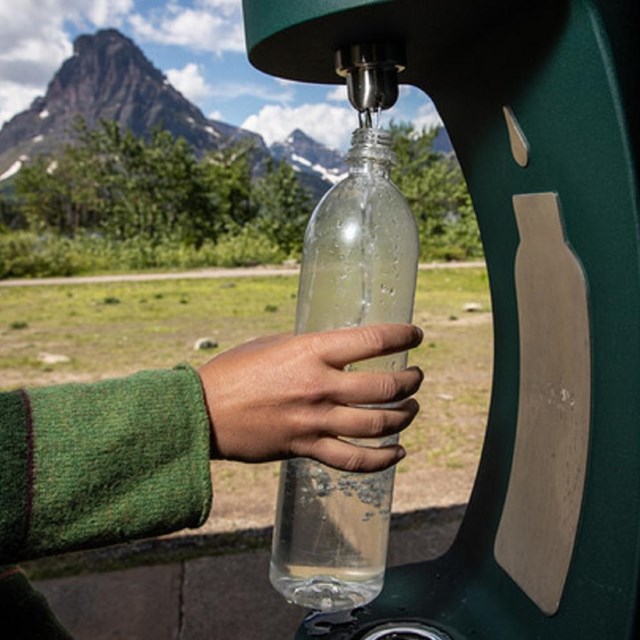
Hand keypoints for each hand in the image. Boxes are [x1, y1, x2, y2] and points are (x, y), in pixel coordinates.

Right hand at [198, 323, 423, 472]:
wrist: (202, 412)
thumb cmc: (234, 371)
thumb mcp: (273, 344)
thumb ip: (310, 348)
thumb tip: (339, 350)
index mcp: (310, 352)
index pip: (373, 341)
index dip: (403, 336)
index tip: (415, 335)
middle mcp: (318, 386)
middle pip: (384, 388)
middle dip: (410, 382)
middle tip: (416, 377)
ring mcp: (314, 421)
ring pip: (377, 425)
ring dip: (404, 416)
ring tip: (412, 408)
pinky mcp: (306, 449)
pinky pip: (354, 460)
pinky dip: (382, 459)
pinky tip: (397, 452)